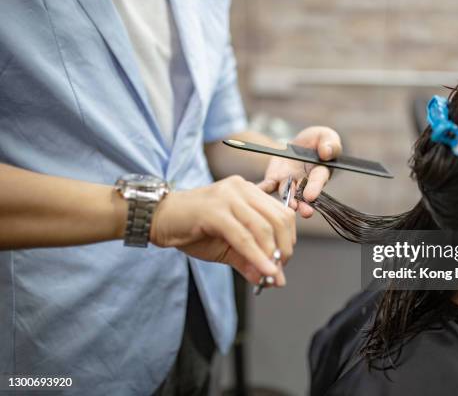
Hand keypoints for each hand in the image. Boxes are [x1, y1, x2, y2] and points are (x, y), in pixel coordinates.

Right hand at [150, 175, 295, 284]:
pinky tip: (263, 271)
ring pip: (264, 227)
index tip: (284, 261)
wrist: (158, 220)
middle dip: (284, 249)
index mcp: (248, 191)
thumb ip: (250, 259)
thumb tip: (274, 279)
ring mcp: (228, 197)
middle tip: (279, 270)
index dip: (289, 239)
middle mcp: (242, 189)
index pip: (282, 213)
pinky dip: (257, 256)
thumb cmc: (192, 229)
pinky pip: (243, 236)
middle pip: (279, 219)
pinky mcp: (214, 211)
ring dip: (272, 255)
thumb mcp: (228, 247)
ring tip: (272, 274)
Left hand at [259, 126, 341, 217]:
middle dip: (303, 204)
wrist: (300, 143)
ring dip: (286, 201)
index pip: (318, 180)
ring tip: (286, 207)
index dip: (315, 188)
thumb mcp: (326, 137)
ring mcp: (289, 182)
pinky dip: (261, 189)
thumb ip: (329, 143)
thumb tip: (326, 152)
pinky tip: (255, 191)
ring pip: (286, 194)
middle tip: (304, 212)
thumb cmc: (318, 141)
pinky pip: (267, 186)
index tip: (311, 197)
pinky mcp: (275, 179)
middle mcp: (305, 182)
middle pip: (303, 195)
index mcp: (320, 172)